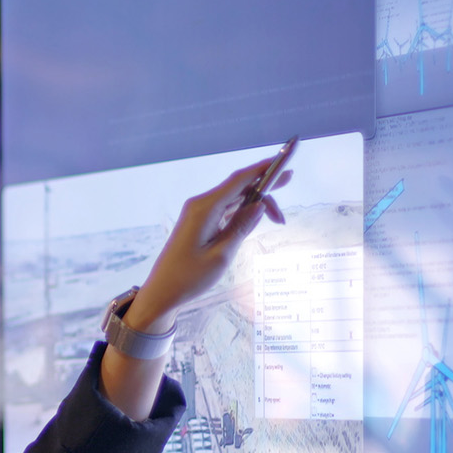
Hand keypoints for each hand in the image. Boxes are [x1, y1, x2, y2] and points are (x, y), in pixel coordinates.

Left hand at [128, 157, 290, 331]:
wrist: (162, 291)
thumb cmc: (190, 277)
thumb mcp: (222, 254)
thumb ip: (241, 227)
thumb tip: (259, 205)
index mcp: (205, 208)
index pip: (239, 180)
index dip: (262, 169)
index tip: (283, 161)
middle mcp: (201, 205)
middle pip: (238, 187)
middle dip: (264, 184)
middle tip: (290, 178)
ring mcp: (199, 213)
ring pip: (234, 199)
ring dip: (256, 203)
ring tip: (279, 218)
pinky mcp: (199, 222)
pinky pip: (226, 210)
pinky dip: (243, 212)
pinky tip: (258, 219)